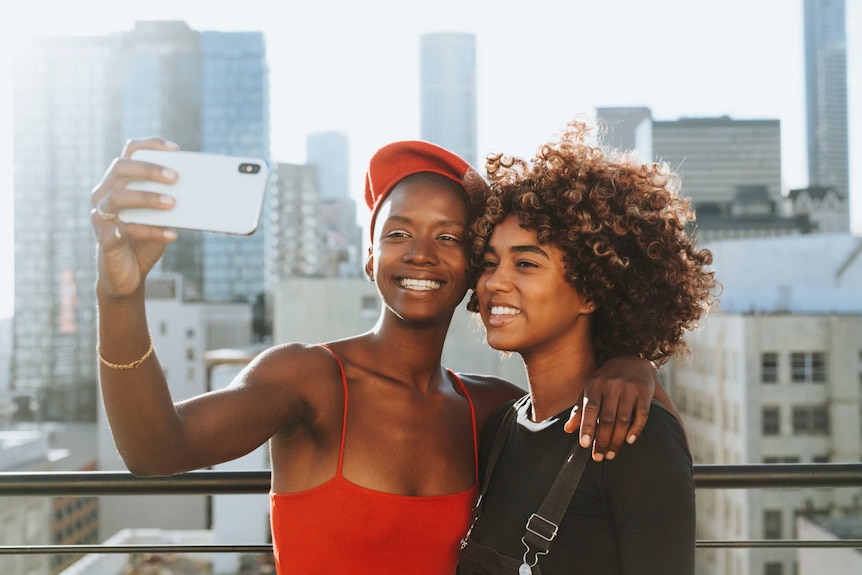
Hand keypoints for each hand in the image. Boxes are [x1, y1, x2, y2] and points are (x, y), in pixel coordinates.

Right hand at [91, 138, 180, 297]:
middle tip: (175, 177)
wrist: (128, 276)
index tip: (176, 150)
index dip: (150, 146)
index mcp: (117, 182)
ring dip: (148, 197)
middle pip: (120, 168)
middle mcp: (103, 194)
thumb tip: (197, 188)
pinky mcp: (105, 240)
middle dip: (149, 169)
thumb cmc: (145, 240)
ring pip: (118, 197)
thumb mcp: (160, 217)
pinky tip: (172, 234)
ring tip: (173, 203)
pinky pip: (126, 230)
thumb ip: (170, 201)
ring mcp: (101, 217)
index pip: (129, 153)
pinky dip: (151, 231)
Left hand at [563, 356, 656, 460]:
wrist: (632, 362)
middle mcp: (612, 384)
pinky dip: (636, 430)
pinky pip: (642, 415)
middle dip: (602, 440)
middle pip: (607, 418)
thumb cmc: (605, 381)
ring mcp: (630, 387)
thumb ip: (580, 410)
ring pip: (624, 419)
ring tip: (610, 454)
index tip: (584, 445)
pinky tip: (629, 441)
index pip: (590, 408)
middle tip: (598, 457)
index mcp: (595, 383)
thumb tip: (568, 429)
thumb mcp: (589, 390)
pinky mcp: (645, 391)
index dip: (587, 427)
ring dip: (617, 440)